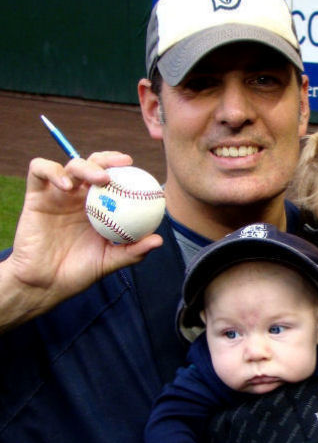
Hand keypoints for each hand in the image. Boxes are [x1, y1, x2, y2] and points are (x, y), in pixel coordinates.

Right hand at [1, 153, 162, 328]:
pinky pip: (39, 172)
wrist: (45, 283)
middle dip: (109, 159)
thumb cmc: (79, 271)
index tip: (142, 172)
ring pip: (70, 166)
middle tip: (124, 164)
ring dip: (87, 167)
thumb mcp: (110, 261)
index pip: (114, 179)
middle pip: (93, 165)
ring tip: (101, 179)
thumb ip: (133, 251)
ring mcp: (56, 194)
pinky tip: (67, 186)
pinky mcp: (35, 196)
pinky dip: (52, 171)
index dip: (126, 171)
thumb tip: (158, 240)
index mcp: (98, 207)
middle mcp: (78, 196)